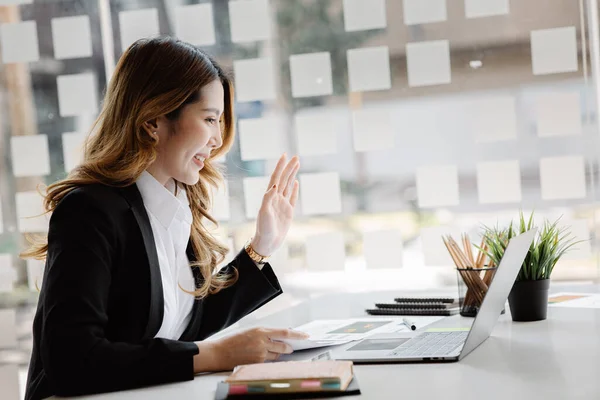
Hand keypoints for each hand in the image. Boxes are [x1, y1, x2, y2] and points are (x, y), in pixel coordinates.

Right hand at [194, 327, 308, 371]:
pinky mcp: (257, 363)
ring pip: (277, 355)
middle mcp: (262, 342)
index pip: (285, 332)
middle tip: (291, 347)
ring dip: (279, 354)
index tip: (305, 335)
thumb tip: (280, 337)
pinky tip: (264, 357)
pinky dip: (270, 360)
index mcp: (261, 331)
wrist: (219, 353)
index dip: (297, 334)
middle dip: (289, 347)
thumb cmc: (233, 341)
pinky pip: (269, 362)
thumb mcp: (251, 331)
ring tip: (272, 352)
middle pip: (284, 346)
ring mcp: (260, 354)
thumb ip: (265, 334)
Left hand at [252, 154, 299, 255]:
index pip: (276, 178)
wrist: (268, 242)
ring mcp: (282, 204)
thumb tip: (275, 185)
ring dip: (292, 175)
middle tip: (296, 157)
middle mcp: (276, 198)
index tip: (284, 156)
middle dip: (289, 168)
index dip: (280, 167)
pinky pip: (292, 197)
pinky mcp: (288, 211)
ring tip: (296, 165)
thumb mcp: (264, 213)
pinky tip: (296, 182)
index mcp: (269, 196)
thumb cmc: (264, 228)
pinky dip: (294, 189)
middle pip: (284, 179)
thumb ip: (268, 198)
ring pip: (288, 185)